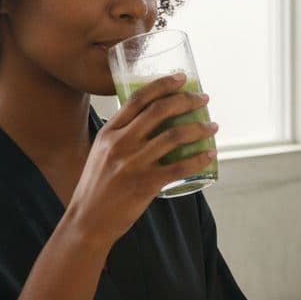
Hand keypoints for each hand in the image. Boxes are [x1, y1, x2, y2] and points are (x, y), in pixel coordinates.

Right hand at [68, 73, 218, 246]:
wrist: (88, 221)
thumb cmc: (96, 187)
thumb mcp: (101, 153)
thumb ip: (121, 136)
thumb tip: (149, 121)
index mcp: (109, 132)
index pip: (138, 98)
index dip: (163, 84)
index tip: (182, 78)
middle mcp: (120, 143)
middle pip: (160, 111)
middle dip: (187, 100)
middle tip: (203, 99)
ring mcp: (133, 163)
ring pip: (174, 136)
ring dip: (199, 128)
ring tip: (212, 127)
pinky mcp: (145, 184)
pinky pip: (180, 167)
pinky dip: (199, 159)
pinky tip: (210, 154)